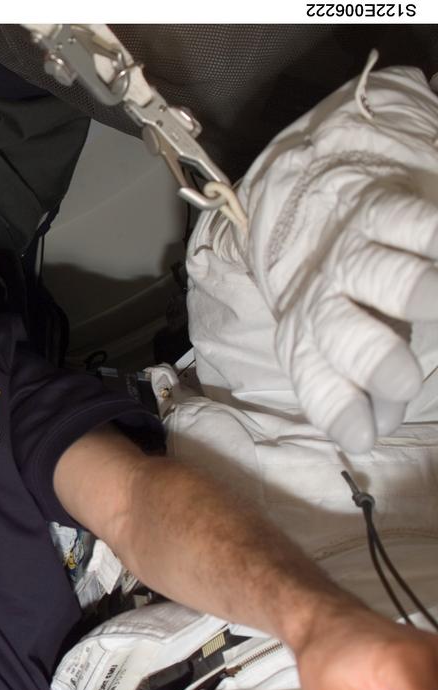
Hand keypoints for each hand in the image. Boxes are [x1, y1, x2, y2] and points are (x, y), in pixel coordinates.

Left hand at [240, 67, 437, 453]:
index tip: (362, 439)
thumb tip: (377, 429)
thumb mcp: (345, 345)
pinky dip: (437, 236)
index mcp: (306, 340)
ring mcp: (351, 253)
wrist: (310, 209)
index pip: (316, 381)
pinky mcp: (380, 210)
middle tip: (404, 383)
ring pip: (381, 274)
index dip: (337, 409)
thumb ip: (365, 389)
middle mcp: (321, 298)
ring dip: (414, 291)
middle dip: (371, 358)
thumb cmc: (343, 296)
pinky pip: (413, 223)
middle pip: (340, 332)